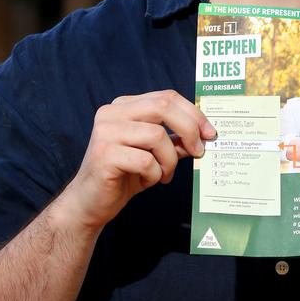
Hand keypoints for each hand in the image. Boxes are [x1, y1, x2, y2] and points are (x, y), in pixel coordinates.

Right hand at [58, 90, 216, 233]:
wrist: (89, 203)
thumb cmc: (123, 176)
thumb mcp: (154, 154)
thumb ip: (174, 140)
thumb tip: (204, 134)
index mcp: (124, 106)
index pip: (166, 97)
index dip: (193, 113)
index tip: (210, 133)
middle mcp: (112, 113)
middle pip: (163, 107)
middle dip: (189, 129)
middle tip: (199, 151)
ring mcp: (105, 133)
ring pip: (157, 135)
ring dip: (169, 160)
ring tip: (164, 174)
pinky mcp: (104, 155)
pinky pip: (145, 161)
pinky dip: (154, 174)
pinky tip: (146, 181)